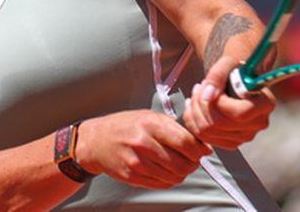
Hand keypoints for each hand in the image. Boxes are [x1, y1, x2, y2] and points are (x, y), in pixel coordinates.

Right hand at [74, 110, 211, 188]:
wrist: (96, 141)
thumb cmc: (124, 126)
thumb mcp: (148, 116)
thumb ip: (172, 126)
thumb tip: (197, 140)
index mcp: (150, 125)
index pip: (186, 142)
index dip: (200, 149)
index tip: (204, 150)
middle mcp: (144, 144)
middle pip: (183, 163)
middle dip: (194, 163)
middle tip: (194, 159)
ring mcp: (137, 163)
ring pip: (175, 176)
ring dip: (183, 173)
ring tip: (180, 164)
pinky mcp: (133, 177)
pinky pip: (162, 184)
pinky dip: (170, 179)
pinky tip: (167, 171)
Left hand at [182, 56, 275, 148]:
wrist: (238, 82)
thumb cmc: (236, 71)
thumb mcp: (228, 63)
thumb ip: (217, 75)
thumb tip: (208, 96)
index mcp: (265, 103)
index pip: (240, 113)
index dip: (220, 103)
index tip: (212, 88)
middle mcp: (258, 123)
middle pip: (219, 124)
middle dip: (201, 104)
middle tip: (199, 87)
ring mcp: (245, 136)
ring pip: (208, 131)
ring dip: (195, 110)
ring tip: (197, 94)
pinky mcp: (232, 142)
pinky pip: (204, 137)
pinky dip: (193, 121)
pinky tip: (195, 106)